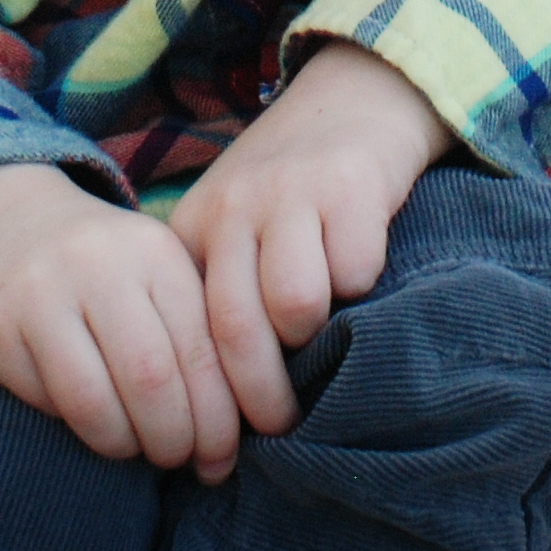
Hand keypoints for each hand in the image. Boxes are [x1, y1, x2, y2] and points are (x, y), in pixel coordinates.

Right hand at [0, 163, 243, 481]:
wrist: (3, 217)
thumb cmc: (100, 261)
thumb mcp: (154, 269)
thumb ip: (192, 329)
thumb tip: (233, 422)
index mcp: (156, 252)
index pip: (203, 351)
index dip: (218, 419)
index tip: (222, 457)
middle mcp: (101, 267)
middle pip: (152, 380)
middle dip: (174, 440)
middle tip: (181, 461)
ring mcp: (42, 295)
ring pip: (95, 402)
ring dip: (124, 444)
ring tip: (136, 448)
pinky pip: (47, 401)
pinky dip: (77, 425)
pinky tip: (92, 422)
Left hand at [166, 44, 454, 434]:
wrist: (356, 96)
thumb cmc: (293, 189)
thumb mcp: (238, 230)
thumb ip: (224, 296)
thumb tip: (211, 411)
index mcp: (195, 227)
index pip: (185, 331)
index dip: (203, 402)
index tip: (217, 454)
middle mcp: (234, 206)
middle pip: (233, 328)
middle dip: (260, 397)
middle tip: (282, 430)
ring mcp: (291, 193)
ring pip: (292, 303)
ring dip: (314, 337)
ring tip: (325, 336)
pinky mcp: (349, 184)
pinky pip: (355, 270)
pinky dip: (364, 286)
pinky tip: (365, 272)